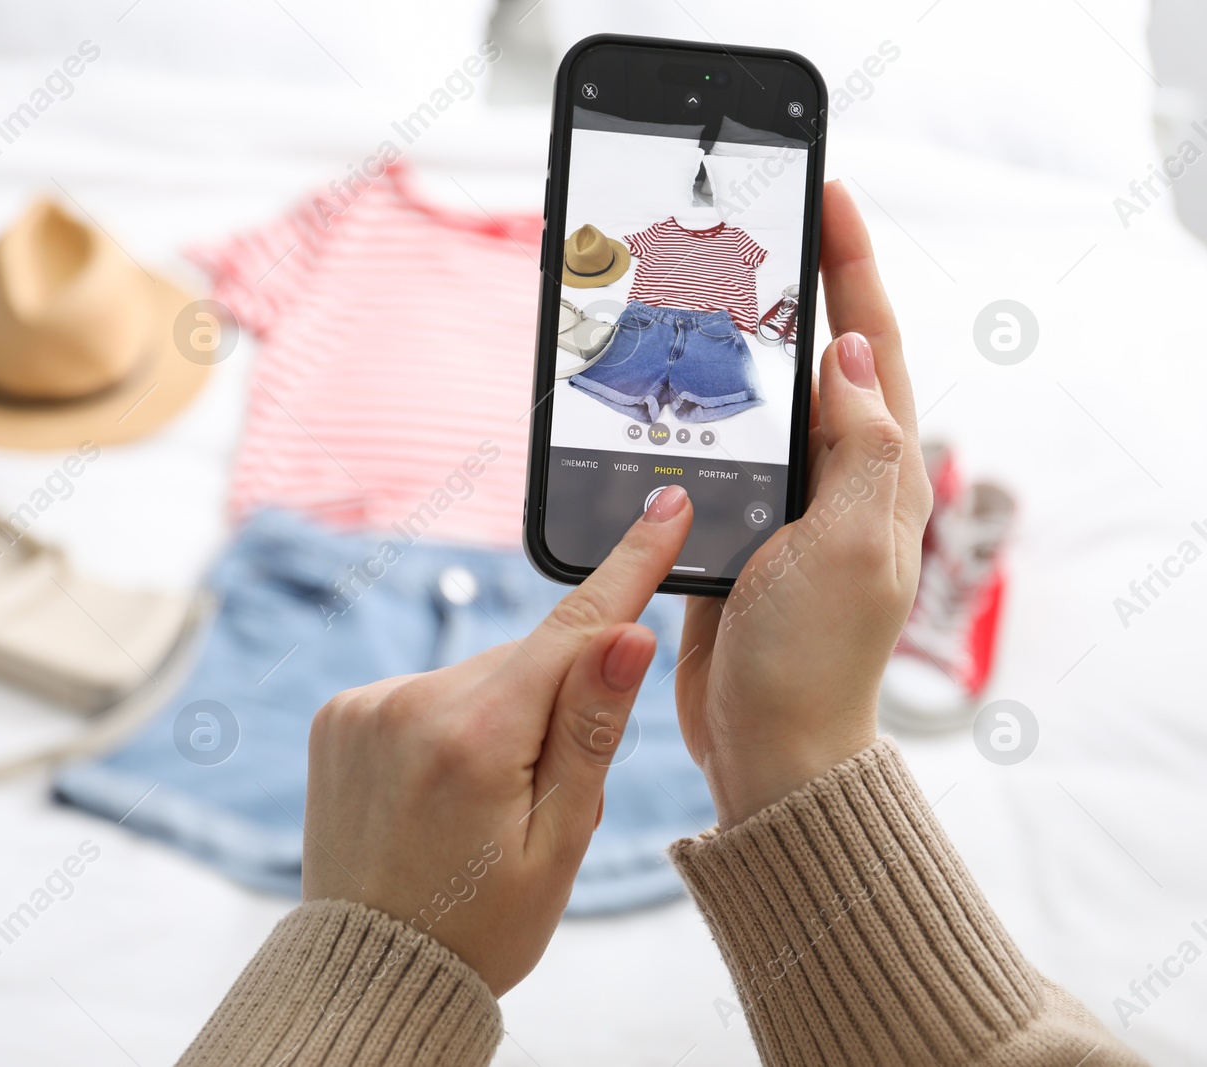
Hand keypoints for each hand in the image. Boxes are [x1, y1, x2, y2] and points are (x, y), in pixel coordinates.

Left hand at [303, 487, 695, 995]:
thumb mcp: (560, 843)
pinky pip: (426, 693)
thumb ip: (591, 731)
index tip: (666, 505)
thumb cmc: (479, 925)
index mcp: (475, 736)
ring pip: (475, 677)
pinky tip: (438, 790)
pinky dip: (449, 723)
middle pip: (524, 660)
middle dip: (552, 701)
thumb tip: (626, 634)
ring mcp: (365, 705)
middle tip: (541, 792)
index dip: (630, 565)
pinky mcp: (340, 714)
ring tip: (479, 806)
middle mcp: (410, 702)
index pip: (574, 628)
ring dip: (497, 716)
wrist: (372, 972)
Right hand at [675, 179, 931, 828]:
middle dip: (792, 289)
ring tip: (693, 288)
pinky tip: (657, 388)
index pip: (874, 347)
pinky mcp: (732, 533)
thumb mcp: (851, 548)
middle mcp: (837, 481)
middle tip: (750, 230)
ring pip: (756, 403)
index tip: (828, 199)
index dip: (853, 270)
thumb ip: (860, 449)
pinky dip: (689, 413)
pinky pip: (712, 454)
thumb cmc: (812, 661)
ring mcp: (782, 507)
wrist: (765, 748)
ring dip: (730, 348)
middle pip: (816, 360)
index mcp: (877, 474)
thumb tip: (854, 353)